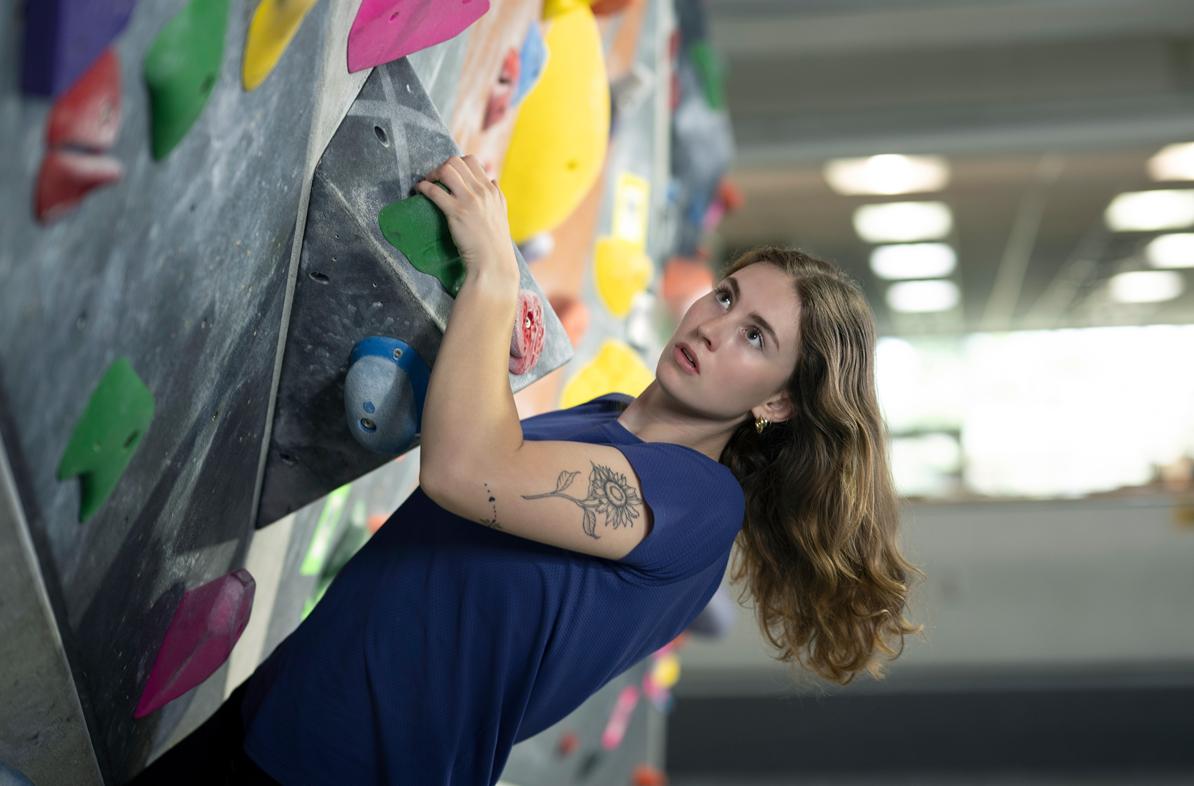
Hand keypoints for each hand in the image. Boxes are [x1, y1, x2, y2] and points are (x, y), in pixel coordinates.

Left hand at [417, 155, 517, 280]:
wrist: (493, 261)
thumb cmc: (495, 241)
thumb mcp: (501, 212)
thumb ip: (496, 195)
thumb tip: (492, 179)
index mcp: (492, 190)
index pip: (472, 161)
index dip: (456, 164)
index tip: (448, 175)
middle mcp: (482, 191)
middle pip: (457, 162)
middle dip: (442, 167)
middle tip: (435, 179)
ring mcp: (470, 200)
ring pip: (447, 170)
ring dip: (433, 174)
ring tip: (428, 183)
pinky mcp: (456, 212)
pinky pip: (435, 191)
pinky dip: (424, 187)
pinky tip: (419, 189)